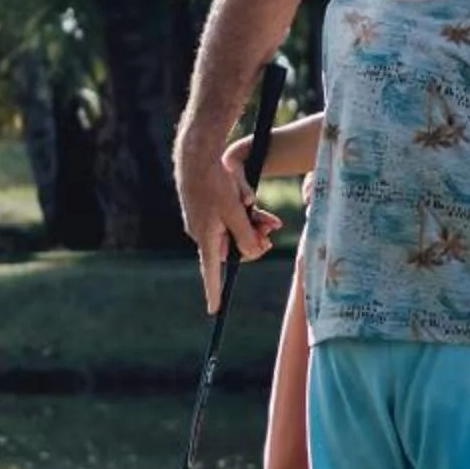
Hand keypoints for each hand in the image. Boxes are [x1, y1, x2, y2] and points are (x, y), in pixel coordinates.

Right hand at [181, 137, 277, 314]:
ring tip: (271, 219)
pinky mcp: (210, 210)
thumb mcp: (236, 212)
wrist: (198, 158)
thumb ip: (245, 236)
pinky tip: (253, 203)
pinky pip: (231, 219)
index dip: (213, 291)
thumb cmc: (215, 185)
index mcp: (207, 238)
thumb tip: (251, 255)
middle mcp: (204, 233)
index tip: (214, 309)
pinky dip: (246, 215)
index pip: (211, 271)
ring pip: (235, 231)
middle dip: (254, 241)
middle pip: (233, 248)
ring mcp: (205, 221)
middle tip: (271, 231)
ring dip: (254, 226)